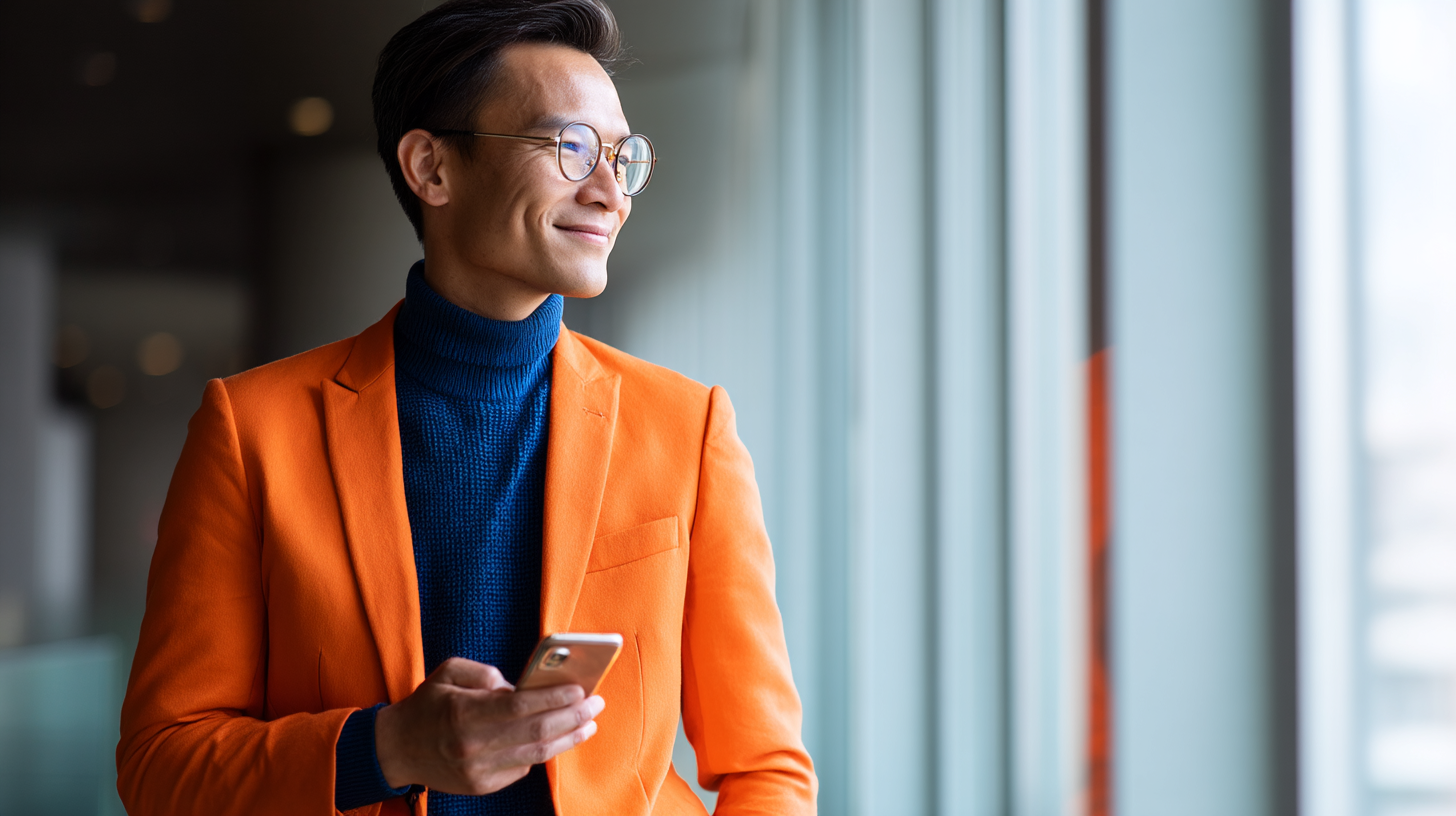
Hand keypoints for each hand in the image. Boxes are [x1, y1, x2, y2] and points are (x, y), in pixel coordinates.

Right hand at [373, 657, 603, 794]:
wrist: (396, 749)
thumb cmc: (428, 704)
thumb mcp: (449, 673)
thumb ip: (487, 674)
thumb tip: (523, 687)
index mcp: (462, 713)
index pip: (519, 707)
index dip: (553, 698)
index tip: (580, 689)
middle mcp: (471, 745)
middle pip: (535, 733)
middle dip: (572, 717)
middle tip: (596, 703)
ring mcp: (478, 771)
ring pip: (536, 756)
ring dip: (568, 738)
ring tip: (589, 723)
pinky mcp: (481, 786)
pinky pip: (522, 768)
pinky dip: (542, 752)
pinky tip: (557, 737)